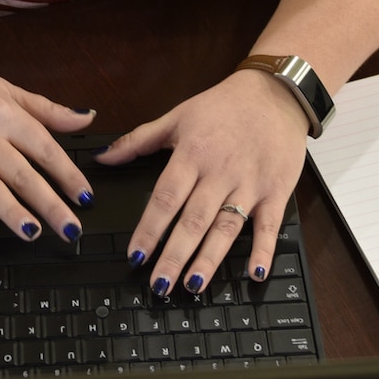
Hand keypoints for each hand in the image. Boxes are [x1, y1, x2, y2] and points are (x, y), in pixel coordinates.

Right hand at [0, 61, 96, 254]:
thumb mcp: (5, 90)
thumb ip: (46, 109)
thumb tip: (85, 118)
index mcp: (4, 114)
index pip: (44, 148)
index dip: (67, 174)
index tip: (85, 197)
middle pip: (21, 173)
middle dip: (49, 202)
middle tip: (71, 227)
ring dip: (10, 211)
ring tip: (31, 233)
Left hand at [98, 69, 308, 294]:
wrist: (275, 93)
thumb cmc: (224, 106)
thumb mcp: (177, 116)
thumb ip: (138, 140)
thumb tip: (102, 157)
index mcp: (192, 154)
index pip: (165, 198)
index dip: (149, 229)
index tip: (135, 256)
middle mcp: (220, 172)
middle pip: (194, 220)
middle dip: (174, 256)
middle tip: (159, 285)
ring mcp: (250, 184)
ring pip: (227, 227)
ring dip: (210, 259)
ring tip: (193, 285)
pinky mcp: (276, 191)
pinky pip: (269, 225)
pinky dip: (263, 250)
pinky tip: (254, 274)